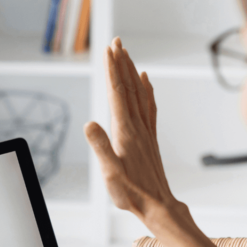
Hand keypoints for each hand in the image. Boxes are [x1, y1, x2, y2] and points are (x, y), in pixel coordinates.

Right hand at [85, 38, 180, 220]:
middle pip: (128, 87)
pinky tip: (145, 81)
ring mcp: (145, 131)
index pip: (117, 93)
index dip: (112, 70)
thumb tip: (89, 124)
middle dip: (121, 63)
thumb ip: (100, 148)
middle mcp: (137, 126)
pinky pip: (148, 106)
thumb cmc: (132, 193)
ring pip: (139, 93)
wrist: (158, 205)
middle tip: (116, 41)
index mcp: (125, 131)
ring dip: (132, 72)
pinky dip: (146, 89)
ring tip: (126, 54)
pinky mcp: (150, 137)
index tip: (108, 50)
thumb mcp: (110, 173)